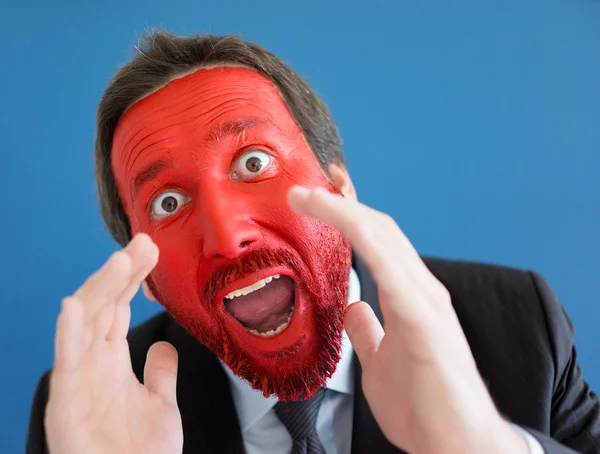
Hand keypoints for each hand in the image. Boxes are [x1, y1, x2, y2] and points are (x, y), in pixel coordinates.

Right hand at [45, 234, 182, 453]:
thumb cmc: (140, 453)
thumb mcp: (159, 404)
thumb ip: (159, 372)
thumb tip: (163, 344)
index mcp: (111, 360)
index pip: (119, 307)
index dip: (132, 279)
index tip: (151, 252)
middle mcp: (93, 362)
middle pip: (105, 305)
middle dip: (122, 272)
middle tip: (144, 242)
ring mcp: (79, 379)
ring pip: (86, 322)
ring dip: (102, 289)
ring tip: (122, 260)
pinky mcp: (67, 402)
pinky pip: (67, 361)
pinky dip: (69, 333)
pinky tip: (75, 305)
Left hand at [288, 186, 528, 453]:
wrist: (455, 444)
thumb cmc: (424, 406)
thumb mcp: (378, 363)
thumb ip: (367, 331)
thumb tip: (353, 308)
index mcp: (408, 298)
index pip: (376, 243)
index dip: (347, 215)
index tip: (318, 197)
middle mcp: (419, 289)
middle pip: (379, 230)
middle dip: (341, 202)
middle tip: (307, 185)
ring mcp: (424, 300)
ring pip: (383, 237)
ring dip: (344, 211)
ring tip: (310, 194)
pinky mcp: (423, 318)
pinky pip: (389, 266)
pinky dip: (362, 236)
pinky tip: (339, 217)